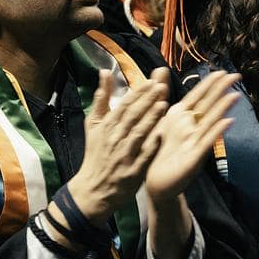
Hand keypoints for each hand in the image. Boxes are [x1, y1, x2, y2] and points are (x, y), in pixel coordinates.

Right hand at [66, 68, 170, 223]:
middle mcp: (114, 138)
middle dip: (147, 101)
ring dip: (151, 118)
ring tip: (164, 104)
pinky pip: (143, 154)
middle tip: (162, 86)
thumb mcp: (93, 125)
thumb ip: (101, 99)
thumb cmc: (96, 153)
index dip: (138, 93)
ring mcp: (123, 154)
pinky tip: (162, 133)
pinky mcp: (132, 169)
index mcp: (106, 126)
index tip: (151, 82)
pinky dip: (152, 143)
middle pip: (132, 116)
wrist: (94, 187)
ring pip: (138, 132)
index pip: (123, 106)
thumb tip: (104, 71)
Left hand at [144, 70, 237, 204]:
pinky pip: (206, 141)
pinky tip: (227, 122)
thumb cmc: (159, 148)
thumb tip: (161, 68)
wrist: (155, 180)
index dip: (209, 84)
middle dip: (220, 90)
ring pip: (210, 121)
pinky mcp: (194, 157)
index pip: (197, 96)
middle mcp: (191, 127)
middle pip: (207, 105)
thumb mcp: (159, 119)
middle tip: (236, 75)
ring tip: (234, 95)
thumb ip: (161, 94)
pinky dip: (216, 131)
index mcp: (181, 117)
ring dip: (222, 109)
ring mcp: (195, 141)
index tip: (221, 70)